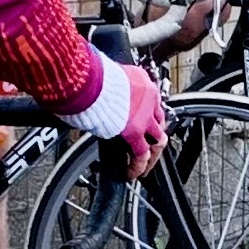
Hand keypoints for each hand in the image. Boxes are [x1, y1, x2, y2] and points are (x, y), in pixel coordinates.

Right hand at [61, 41, 167, 170]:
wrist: (88, 80)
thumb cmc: (89, 74)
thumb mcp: (106, 75)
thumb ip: (109, 87)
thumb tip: (97, 91)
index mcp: (141, 80)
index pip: (152, 101)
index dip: (149, 116)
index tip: (145, 123)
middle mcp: (147, 98)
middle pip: (159, 122)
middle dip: (154, 137)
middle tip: (149, 148)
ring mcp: (144, 116)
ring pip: (157, 141)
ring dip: (152, 156)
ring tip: (144, 168)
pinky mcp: (134, 132)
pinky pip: (141, 154)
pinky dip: (137, 166)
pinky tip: (131, 173)